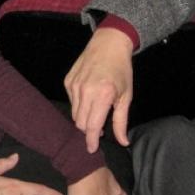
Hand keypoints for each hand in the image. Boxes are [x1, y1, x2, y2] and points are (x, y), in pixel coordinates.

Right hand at [64, 27, 133, 151]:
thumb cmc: (121, 70)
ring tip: (94, 113)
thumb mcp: (126, 96)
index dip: (91, 141)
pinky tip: (88, 99)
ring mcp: (74, 85)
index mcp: (102, 95)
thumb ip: (121, 121)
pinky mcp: (67, 81)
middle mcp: (85, 90)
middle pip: (80, 123)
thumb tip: (123, 142)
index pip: (92, 126)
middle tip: (98, 130)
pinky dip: (78, 106)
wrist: (108, 44)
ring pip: (74, 113)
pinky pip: (71, 101)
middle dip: (88, 131)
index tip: (91, 149)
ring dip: (83, 119)